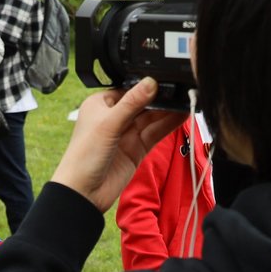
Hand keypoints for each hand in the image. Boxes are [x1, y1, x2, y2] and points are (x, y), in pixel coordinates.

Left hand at [50, 78, 186, 212]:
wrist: (83, 193)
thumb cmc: (83, 156)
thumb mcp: (108, 124)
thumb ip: (131, 103)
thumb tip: (150, 82)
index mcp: (100, 105)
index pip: (128, 89)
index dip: (146, 85)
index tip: (166, 78)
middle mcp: (114, 117)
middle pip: (143, 103)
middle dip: (161, 98)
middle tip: (181, 90)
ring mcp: (126, 134)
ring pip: (151, 118)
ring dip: (168, 111)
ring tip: (187, 100)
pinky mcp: (136, 149)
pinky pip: (155, 133)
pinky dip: (168, 125)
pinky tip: (181, 116)